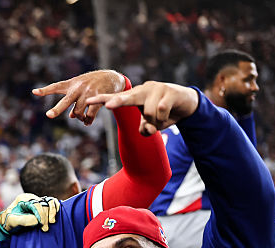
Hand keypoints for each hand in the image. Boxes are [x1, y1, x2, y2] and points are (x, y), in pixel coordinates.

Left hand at [0, 193, 60, 241]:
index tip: (42, 224)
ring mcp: (36, 200)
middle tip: (45, 228)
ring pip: (50, 202)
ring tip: (51, 222)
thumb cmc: (8, 223)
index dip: (41, 214)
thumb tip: (37, 220)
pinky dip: (55, 208)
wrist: (8, 224)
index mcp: (23, 199)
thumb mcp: (12, 222)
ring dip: (53, 212)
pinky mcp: (41, 204)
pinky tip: (54, 217)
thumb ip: (23, 220)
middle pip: (44, 204)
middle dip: (46, 217)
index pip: (36, 204)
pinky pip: (52, 202)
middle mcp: (30, 197)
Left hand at [33, 70, 125, 124]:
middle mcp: (78, 88)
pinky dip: (88, 120)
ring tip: (82, 119)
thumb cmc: (92, 83)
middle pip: (65, 101)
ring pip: (77, 112)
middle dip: (56, 109)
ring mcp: (88, 93)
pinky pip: (90, 114)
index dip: (45, 90)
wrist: (112, 77)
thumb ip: (73, 101)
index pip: (56, 87)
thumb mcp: (80, 88)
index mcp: (71, 84)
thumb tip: (70, 117)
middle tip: (49, 115)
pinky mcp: (98, 98)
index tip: (34, 92)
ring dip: (79, 118)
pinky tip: (87, 122)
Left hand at [85, 81, 199, 135]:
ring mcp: (157, 88)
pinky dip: (164, 119)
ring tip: (161, 118)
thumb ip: (145, 128)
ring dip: (155, 122)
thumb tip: (146, 130)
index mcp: (135, 96)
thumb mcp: (151, 123)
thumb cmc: (164, 113)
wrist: (186, 103)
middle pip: (129, 97)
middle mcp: (144, 89)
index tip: (88, 102)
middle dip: (118, 102)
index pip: (115, 97)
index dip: (102, 100)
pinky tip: (169, 114)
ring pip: (149, 113)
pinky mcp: (170, 91)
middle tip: (108, 106)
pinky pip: (161, 110)